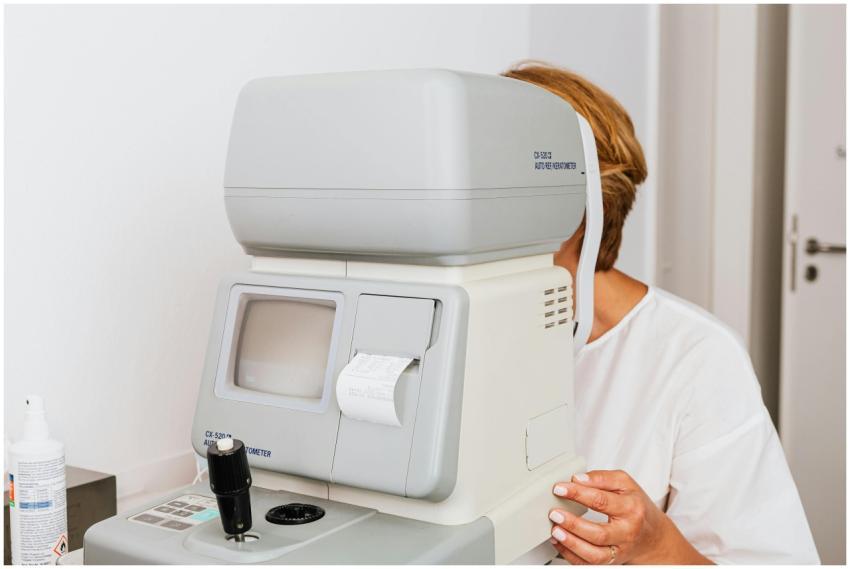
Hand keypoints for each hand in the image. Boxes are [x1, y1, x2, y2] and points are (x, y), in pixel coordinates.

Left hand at [548, 470, 711, 564]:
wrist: (652, 534)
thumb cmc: (635, 506)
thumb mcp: (624, 484)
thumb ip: (601, 478)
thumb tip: (578, 478)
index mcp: (631, 508)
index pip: (601, 501)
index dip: (577, 494)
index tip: (560, 488)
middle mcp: (626, 532)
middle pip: (598, 533)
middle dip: (573, 524)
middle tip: (555, 514)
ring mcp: (619, 550)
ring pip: (594, 555)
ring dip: (571, 544)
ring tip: (555, 530)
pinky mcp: (611, 562)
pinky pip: (590, 565)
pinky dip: (571, 556)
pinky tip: (559, 543)